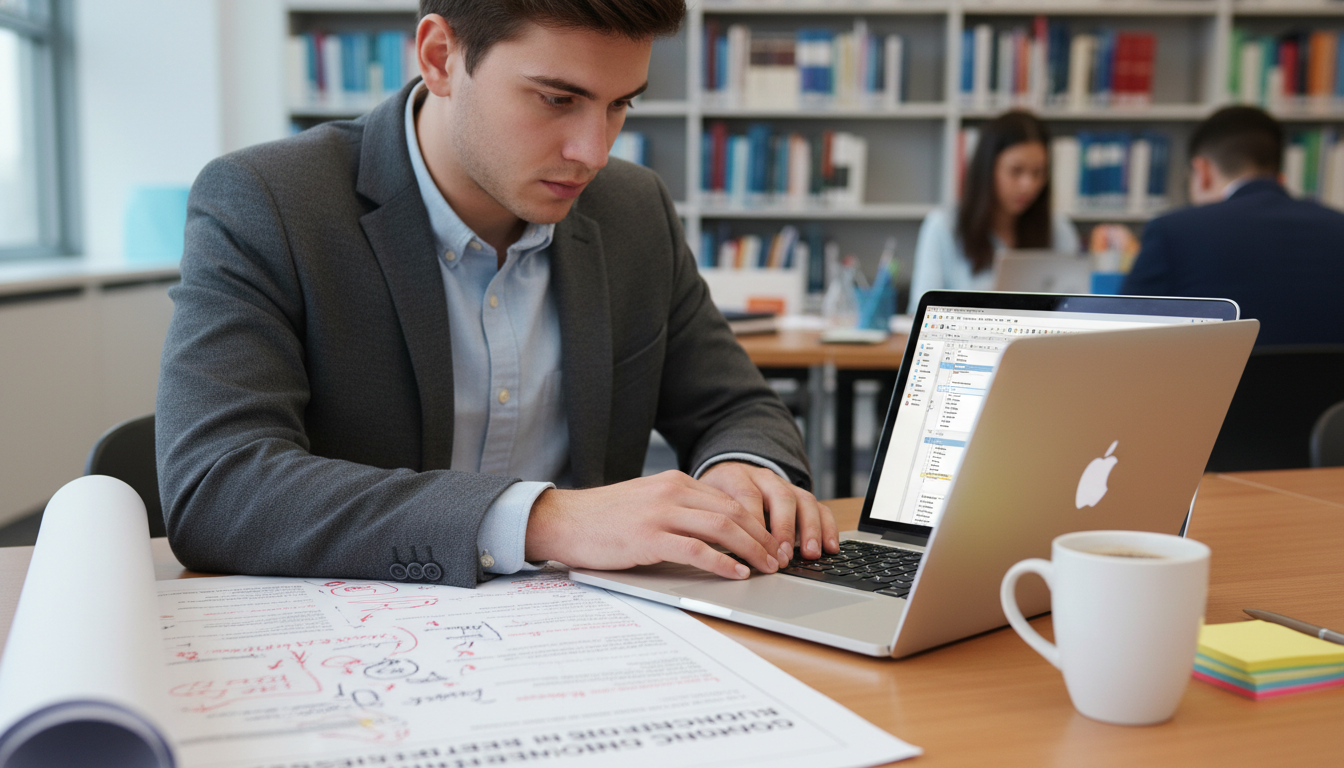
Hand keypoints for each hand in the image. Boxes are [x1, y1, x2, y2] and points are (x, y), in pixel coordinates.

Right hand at [524, 470, 782, 579]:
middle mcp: (671, 492)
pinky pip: (696, 549)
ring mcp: (660, 513)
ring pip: (721, 527)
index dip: (756, 522)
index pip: (729, 499)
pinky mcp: (648, 537)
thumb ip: (678, 511)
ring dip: (751, 549)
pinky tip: (735, 573)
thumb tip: (714, 534)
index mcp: (674, 483)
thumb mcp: (646, 504)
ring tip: (766, 567)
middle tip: (778, 558)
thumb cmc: (602, 519)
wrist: (563, 521)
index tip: (771, 541)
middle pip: (733, 511)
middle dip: (762, 536)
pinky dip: (722, 562)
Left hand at [698, 461, 838, 565]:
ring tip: (810, 554)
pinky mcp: (800, 496)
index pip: (747, 496)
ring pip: (804, 500)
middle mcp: (763, 478)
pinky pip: (819, 508)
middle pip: (780, 497)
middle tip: (784, 555)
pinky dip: (827, 527)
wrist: (725, 475)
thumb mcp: (703, 506)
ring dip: (809, 529)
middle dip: (784, 529)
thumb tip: (706, 553)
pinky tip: (830, 548)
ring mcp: (784, 485)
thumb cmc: (712, 501)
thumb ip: (707, 523)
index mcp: (735, 476)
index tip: (754, 549)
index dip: (754, 524)